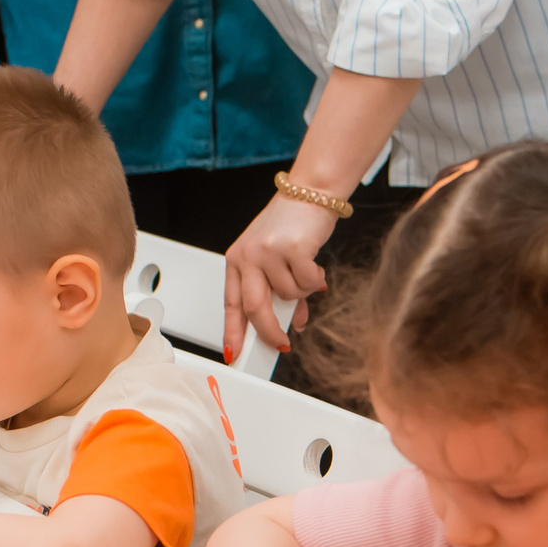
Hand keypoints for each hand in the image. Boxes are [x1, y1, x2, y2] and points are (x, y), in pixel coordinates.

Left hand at [222, 192, 337, 361]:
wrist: (310, 192)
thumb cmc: (291, 226)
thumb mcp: (274, 259)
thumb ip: (277, 291)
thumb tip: (292, 323)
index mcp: (237, 260)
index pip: (231, 304)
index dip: (232, 332)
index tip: (234, 353)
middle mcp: (248, 256)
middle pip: (254, 308)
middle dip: (269, 332)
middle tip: (282, 344)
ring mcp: (268, 252)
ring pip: (289, 296)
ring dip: (302, 293)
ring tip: (305, 272)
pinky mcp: (292, 248)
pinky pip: (307, 283)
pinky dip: (316, 280)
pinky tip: (314, 265)